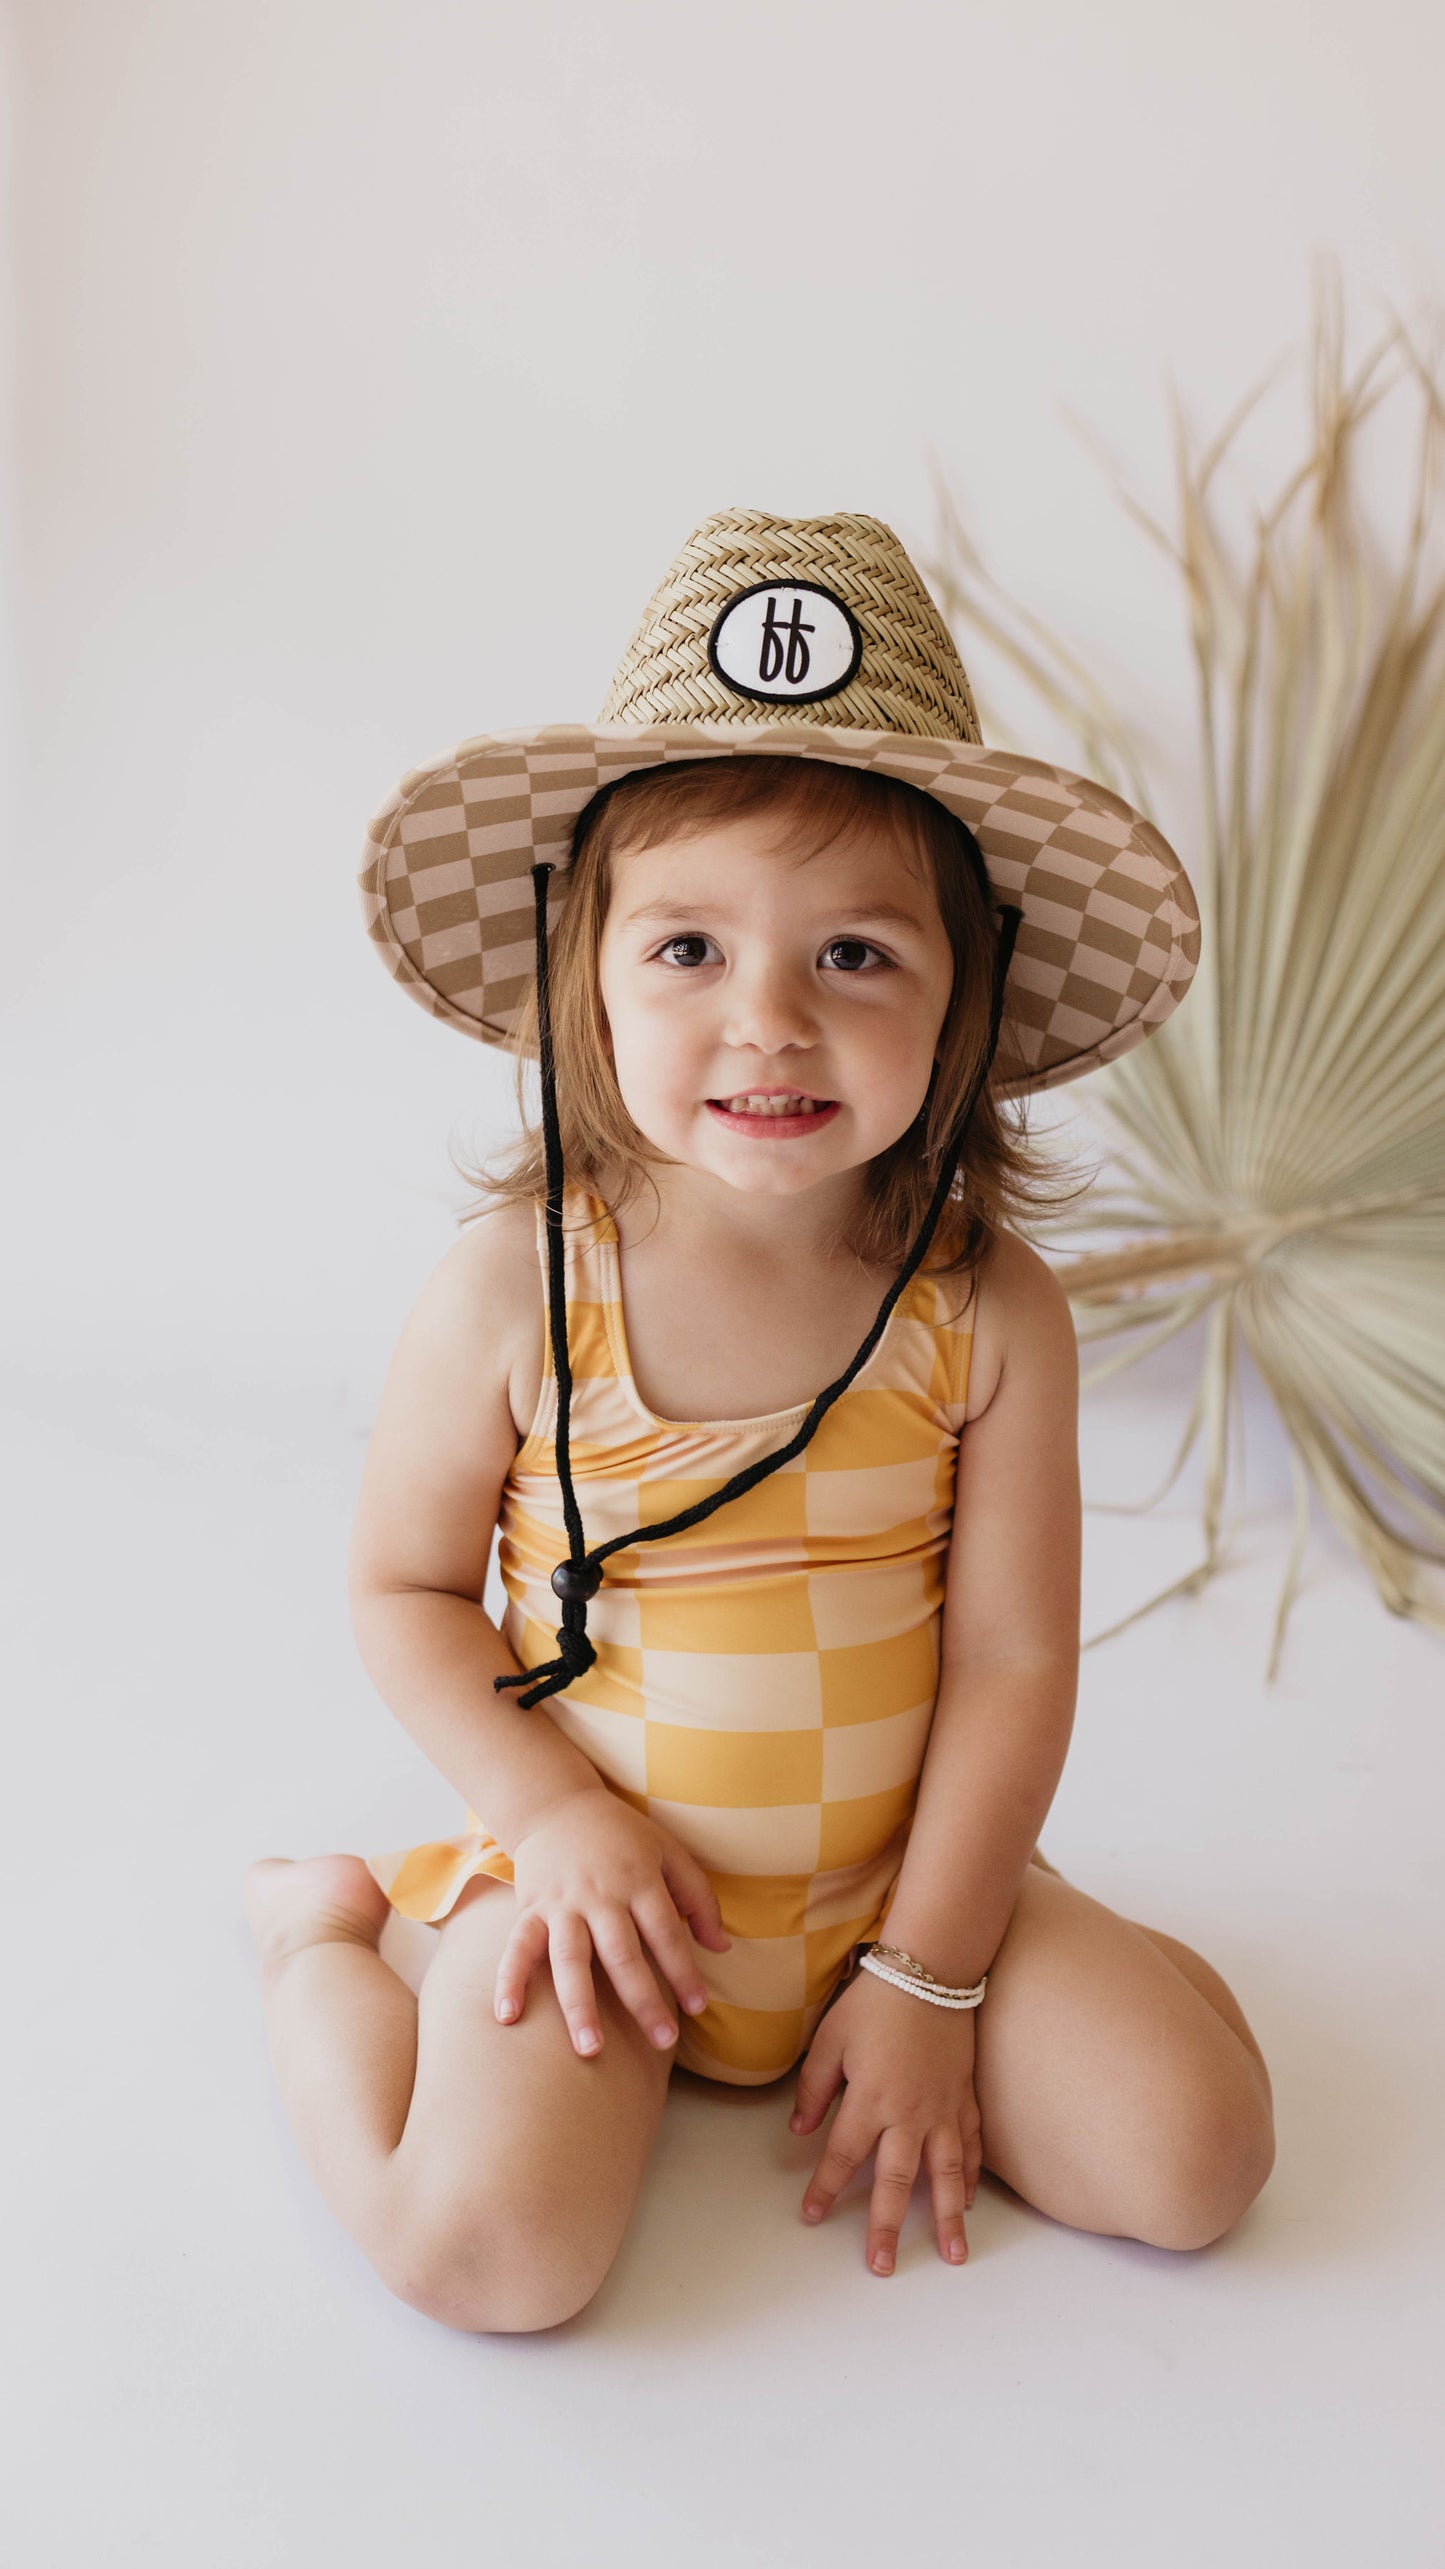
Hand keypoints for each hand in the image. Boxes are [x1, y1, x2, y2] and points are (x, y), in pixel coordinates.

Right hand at [497, 1786, 730, 2057]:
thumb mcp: (668, 1851)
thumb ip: (698, 1898)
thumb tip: (721, 1948)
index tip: (697, 2008)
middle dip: (642, 2000)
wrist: (557, 1804)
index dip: (683, 1971)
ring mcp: (561, 1904)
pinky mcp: (530, 1909)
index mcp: (639, 1880)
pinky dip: (509, 1981)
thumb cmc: (622, 1835)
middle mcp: (599, 1895)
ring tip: (589, 2049)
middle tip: (662, 2041)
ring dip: (579, 2005)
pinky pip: (517, 1947)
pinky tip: (507, 2017)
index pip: (666, 1933)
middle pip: (622, 1954)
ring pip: (571, 1959)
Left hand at [790, 1966, 982, 2273]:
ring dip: (949, 2218)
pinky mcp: (965, 2098)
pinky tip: (971, 2199)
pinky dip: (972, 2175)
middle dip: (887, 2227)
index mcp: (870, 2100)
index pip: (843, 2157)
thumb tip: (798, 2130)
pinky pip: (971, 2145)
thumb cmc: (874, 2003)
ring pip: (947, 2175)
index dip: (825, 2189)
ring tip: (955, 2255)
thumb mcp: (829, 2039)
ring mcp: (943, 2109)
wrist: (930, 1971)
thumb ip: (813, 2088)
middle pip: (897, 2183)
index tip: (812, 2216)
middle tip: (882, 2266)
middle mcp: (909, 2114)